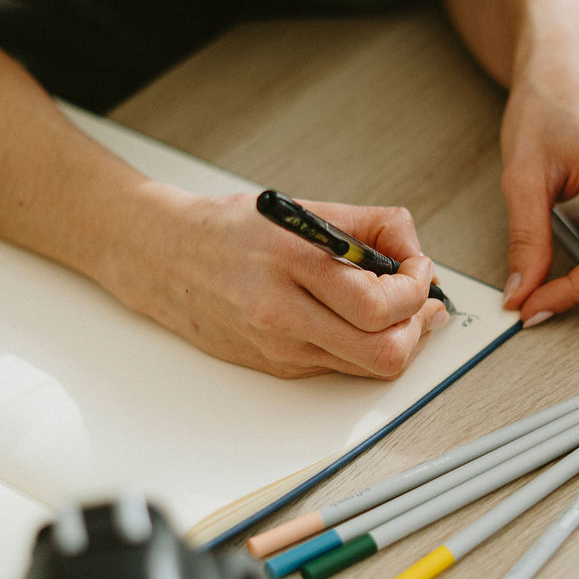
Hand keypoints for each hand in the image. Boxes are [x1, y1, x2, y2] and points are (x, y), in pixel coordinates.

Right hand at [108, 189, 448, 377]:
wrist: (160, 257)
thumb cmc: (228, 229)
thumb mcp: (301, 210)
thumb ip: (366, 227)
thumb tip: (412, 252)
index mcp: (292, 266)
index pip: (381, 306)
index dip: (417, 290)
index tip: (418, 270)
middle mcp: (283, 316)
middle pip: (384, 354)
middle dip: (414, 328)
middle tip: (416, 300)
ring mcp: (278, 350)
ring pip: (366, 368)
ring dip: (393, 339)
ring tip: (391, 306)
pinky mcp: (275, 368)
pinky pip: (337, 367)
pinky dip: (359, 345)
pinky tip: (353, 318)